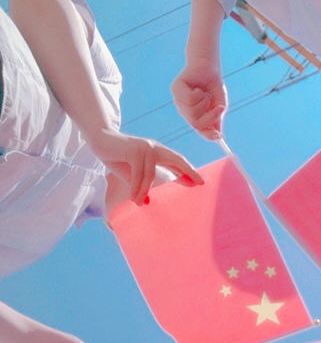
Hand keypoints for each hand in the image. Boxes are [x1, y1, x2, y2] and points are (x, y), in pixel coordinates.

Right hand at [88, 128, 202, 204]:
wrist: (99, 139)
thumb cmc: (117, 157)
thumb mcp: (133, 174)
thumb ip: (143, 184)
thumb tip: (149, 202)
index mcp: (158, 152)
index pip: (177, 162)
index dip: (188, 171)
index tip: (200, 182)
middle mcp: (155, 148)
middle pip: (177, 160)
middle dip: (189, 171)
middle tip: (199, 183)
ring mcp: (146, 147)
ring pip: (152, 173)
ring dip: (145, 190)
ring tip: (140, 203)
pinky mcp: (135, 149)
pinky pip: (139, 173)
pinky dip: (137, 187)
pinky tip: (135, 198)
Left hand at [171, 56, 227, 139]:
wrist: (208, 67)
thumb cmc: (213, 87)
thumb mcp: (219, 106)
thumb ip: (217, 120)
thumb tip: (218, 136)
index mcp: (194, 115)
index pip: (199, 129)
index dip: (208, 135)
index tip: (219, 136)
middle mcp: (184, 110)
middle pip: (195, 123)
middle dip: (210, 117)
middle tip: (221, 109)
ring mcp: (178, 100)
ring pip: (192, 112)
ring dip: (204, 103)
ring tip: (205, 94)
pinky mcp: (176, 89)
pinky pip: (189, 99)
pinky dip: (198, 94)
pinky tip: (198, 88)